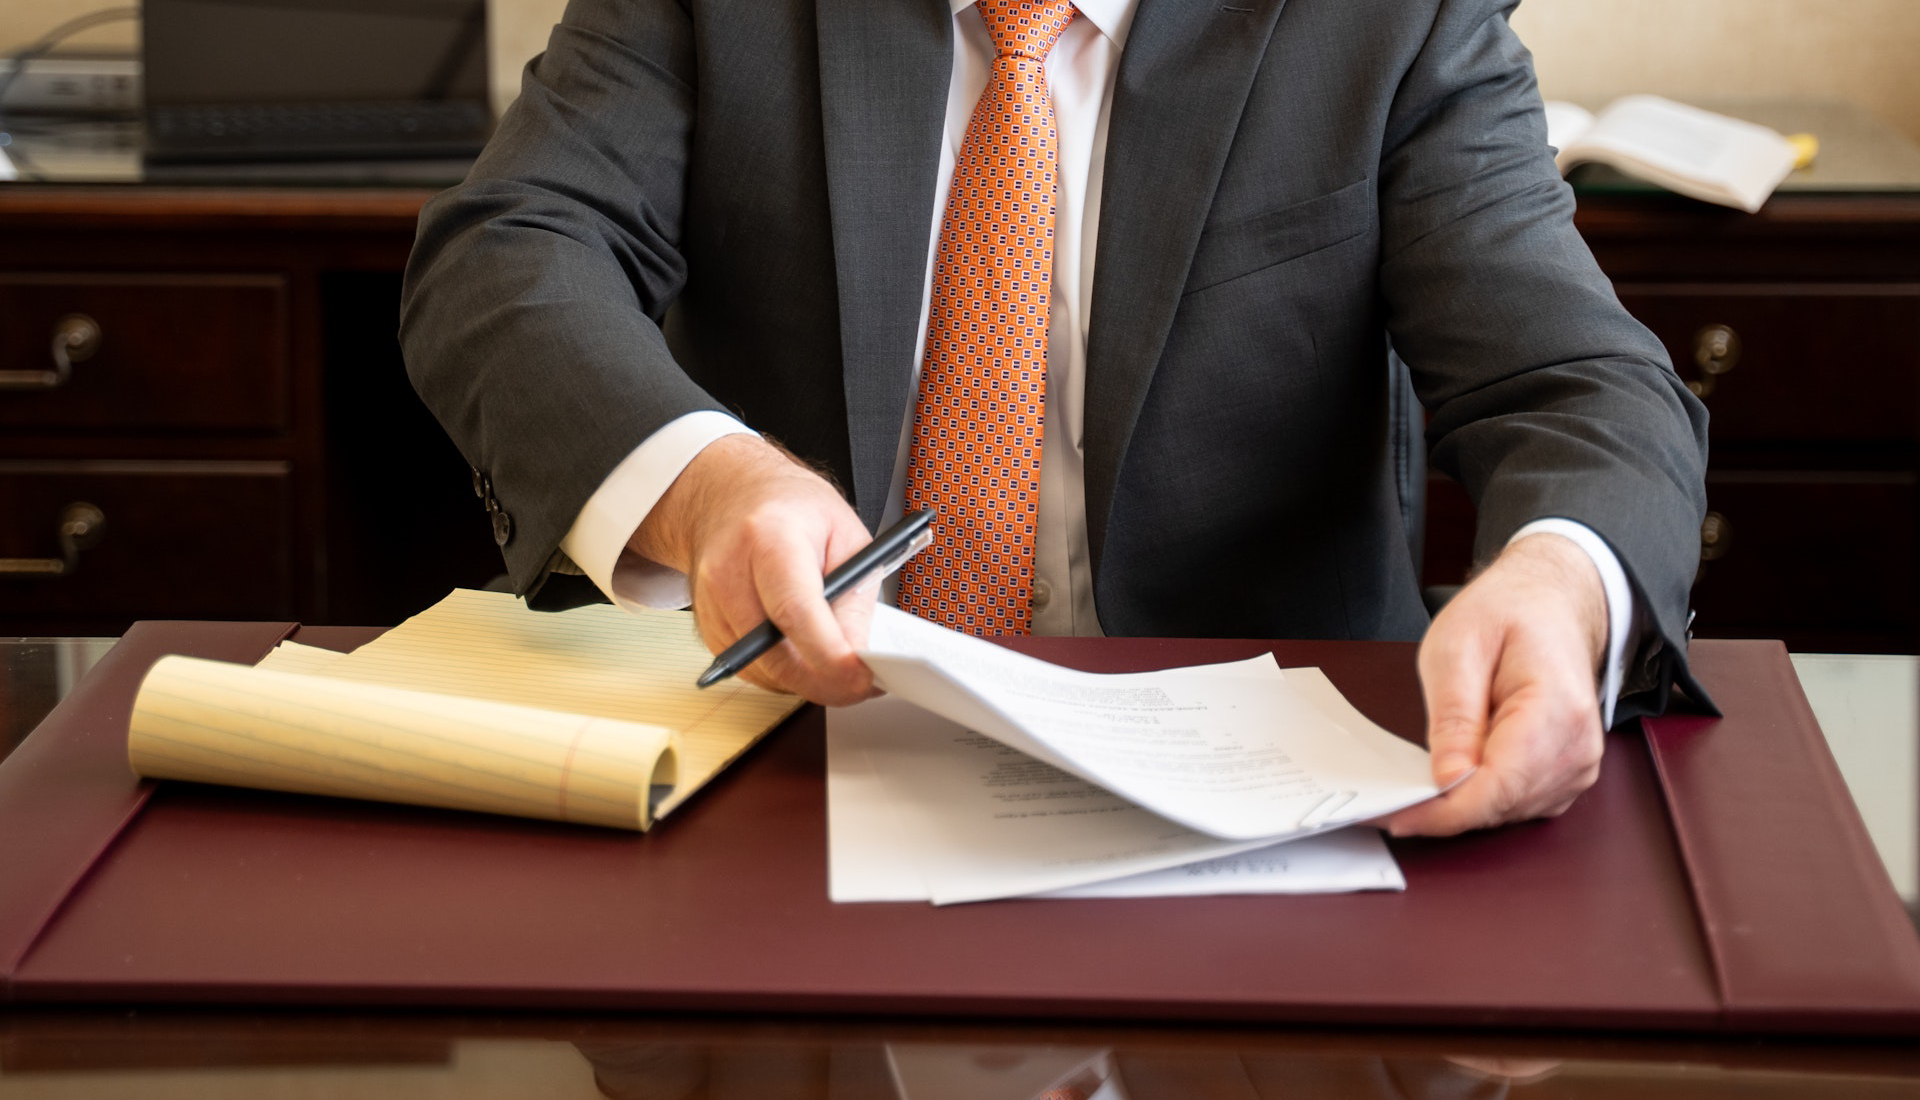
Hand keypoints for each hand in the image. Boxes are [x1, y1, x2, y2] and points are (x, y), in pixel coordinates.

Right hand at [629, 434, 878, 705]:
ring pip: (762, 671)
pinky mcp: (705, 628)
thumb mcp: (845, 535)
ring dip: (804, 680)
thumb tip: (857, 657)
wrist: (732, 496)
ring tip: (835, 661)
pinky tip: (803, 652)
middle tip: (859, 686)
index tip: (860, 677)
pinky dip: (782, 672)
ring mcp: (709, 603)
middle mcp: (727, 571)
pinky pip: (749, 671)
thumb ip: (853, 597)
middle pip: (773, 653)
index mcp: (767, 537)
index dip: (829, 655)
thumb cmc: (792, 510)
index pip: (794, 611)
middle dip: (822, 682)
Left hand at [1385, 532, 1608, 836]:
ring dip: (1457, 807)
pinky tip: (1451, 778)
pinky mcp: (1565, 774)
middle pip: (1500, 806)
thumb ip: (1454, 716)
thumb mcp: (1457, 647)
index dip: (1443, 811)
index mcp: (1555, 711)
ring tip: (1411, 786)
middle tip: (1383, 803)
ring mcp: (1577, 765)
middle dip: (1440, 810)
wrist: (1551, 604)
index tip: (1396, 816)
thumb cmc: (1508, 614)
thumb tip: (1447, 779)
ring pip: (1505, 812)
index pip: (1498, 787)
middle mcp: (1577, 748)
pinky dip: (1478, 799)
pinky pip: (1515, 804)